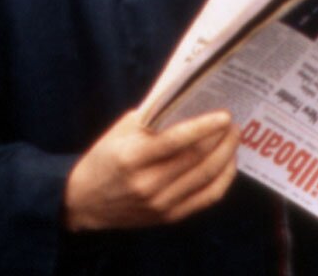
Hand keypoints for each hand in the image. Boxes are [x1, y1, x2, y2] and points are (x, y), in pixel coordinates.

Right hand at [63, 109, 239, 230]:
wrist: (83, 203)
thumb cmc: (104, 158)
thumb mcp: (120, 132)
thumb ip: (153, 118)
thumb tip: (190, 101)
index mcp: (131, 158)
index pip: (176, 141)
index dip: (204, 126)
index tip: (224, 115)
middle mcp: (147, 184)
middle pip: (197, 158)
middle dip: (222, 137)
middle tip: (234, 121)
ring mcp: (160, 204)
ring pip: (207, 177)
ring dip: (227, 154)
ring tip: (234, 137)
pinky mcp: (169, 217)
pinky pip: (207, 197)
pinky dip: (224, 178)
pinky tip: (228, 161)